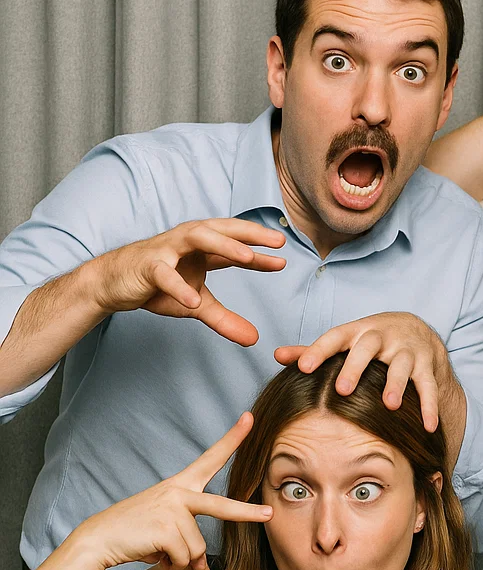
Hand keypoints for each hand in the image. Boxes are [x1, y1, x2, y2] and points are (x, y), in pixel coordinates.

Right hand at [69, 413, 271, 569]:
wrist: (97, 540)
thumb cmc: (134, 532)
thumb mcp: (165, 524)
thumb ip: (187, 535)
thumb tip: (199, 564)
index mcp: (180, 485)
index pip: (211, 458)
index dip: (232, 439)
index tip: (250, 419)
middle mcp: (179, 493)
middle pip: (220, 506)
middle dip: (247, 512)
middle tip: (269, 514)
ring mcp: (172, 509)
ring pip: (197, 548)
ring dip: (181, 560)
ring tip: (160, 552)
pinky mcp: (165, 528)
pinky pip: (184, 558)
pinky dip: (172, 566)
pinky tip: (155, 557)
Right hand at [90, 218, 286, 345]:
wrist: (112, 284)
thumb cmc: (155, 286)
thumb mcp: (197, 306)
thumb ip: (225, 320)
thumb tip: (255, 339)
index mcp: (201, 249)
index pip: (236, 246)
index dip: (260, 252)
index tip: (284, 259)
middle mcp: (186, 242)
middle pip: (223, 230)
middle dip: (250, 234)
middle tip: (277, 242)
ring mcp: (166, 250)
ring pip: (197, 238)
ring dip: (224, 246)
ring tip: (247, 258)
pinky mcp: (146, 266)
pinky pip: (164, 274)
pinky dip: (179, 286)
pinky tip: (194, 300)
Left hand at [274, 313, 457, 432]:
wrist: (417, 330)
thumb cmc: (371, 341)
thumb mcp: (346, 341)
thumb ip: (313, 350)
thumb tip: (277, 355)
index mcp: (357, 331)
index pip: (334, 337)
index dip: (317, 350)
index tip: (302, 367)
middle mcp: (382, 336)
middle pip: (367, 347)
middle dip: (355, 367)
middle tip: (343, 389)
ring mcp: (406, 349)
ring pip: (401, 365)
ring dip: (396, 385)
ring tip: (391, 405)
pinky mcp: (427, 364)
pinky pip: (429, 385)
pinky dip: (430, 406)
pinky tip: (428, 426)